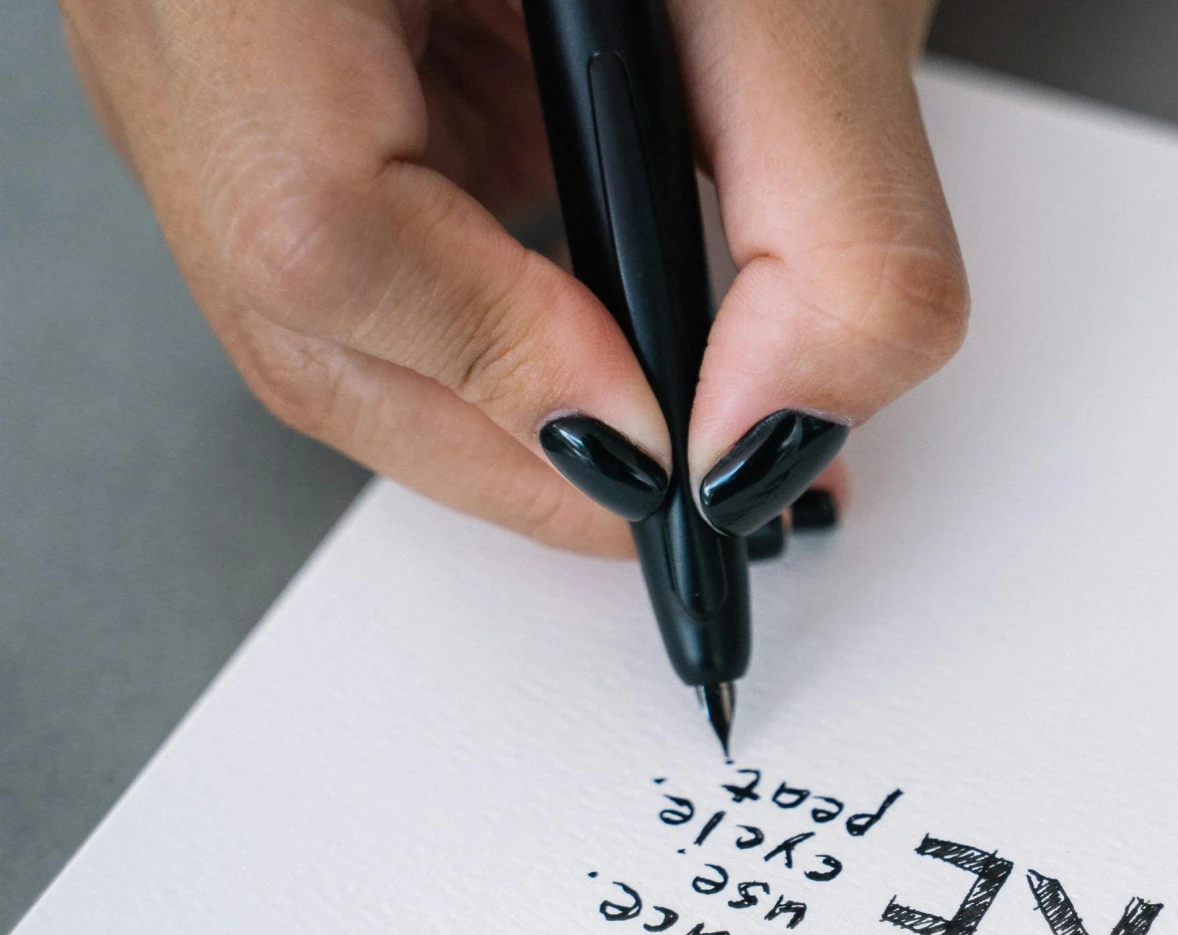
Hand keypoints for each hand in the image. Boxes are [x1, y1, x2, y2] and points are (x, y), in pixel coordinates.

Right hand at [60, 0, 966, 553]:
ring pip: (310, 290)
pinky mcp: (259, 36)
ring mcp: (193, 10)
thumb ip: (829, 214)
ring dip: (508, 382)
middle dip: (516, 434)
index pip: (311, 217)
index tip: (674, 452)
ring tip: (666, 404)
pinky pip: (348, 212)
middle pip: (293, 300)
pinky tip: (608, 304)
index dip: (505, 375)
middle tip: (685, 488)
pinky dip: (494, 294)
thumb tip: (786, 431)